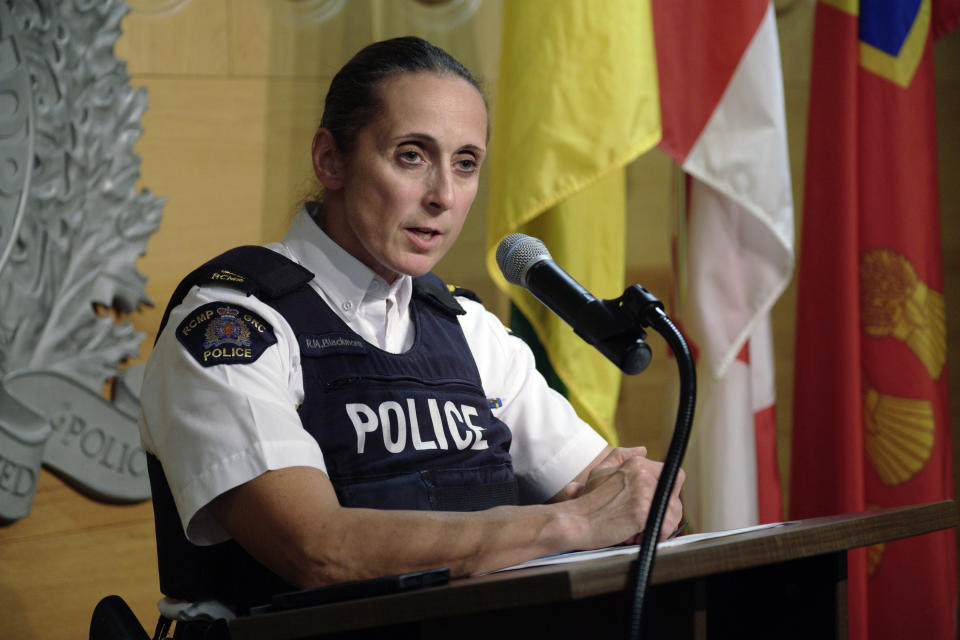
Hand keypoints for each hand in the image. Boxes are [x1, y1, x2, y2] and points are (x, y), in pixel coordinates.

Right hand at [565, 447, 683, 544]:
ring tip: (637, 531)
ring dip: (660, 527)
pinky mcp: (643, 511)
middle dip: (664, 514)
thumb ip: (621, 456)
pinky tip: (637, 536)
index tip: (653, 507)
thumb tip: (643, 449)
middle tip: (642, 524)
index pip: (673, 475)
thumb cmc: (587, 501)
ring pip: (673, 513)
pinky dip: (656, 536)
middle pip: (675, 497)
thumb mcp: (601, 471)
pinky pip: (665, 526)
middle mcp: (643, 473)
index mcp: (637, 463)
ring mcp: (644, 491)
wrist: (574, 521)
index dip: (666, 495)